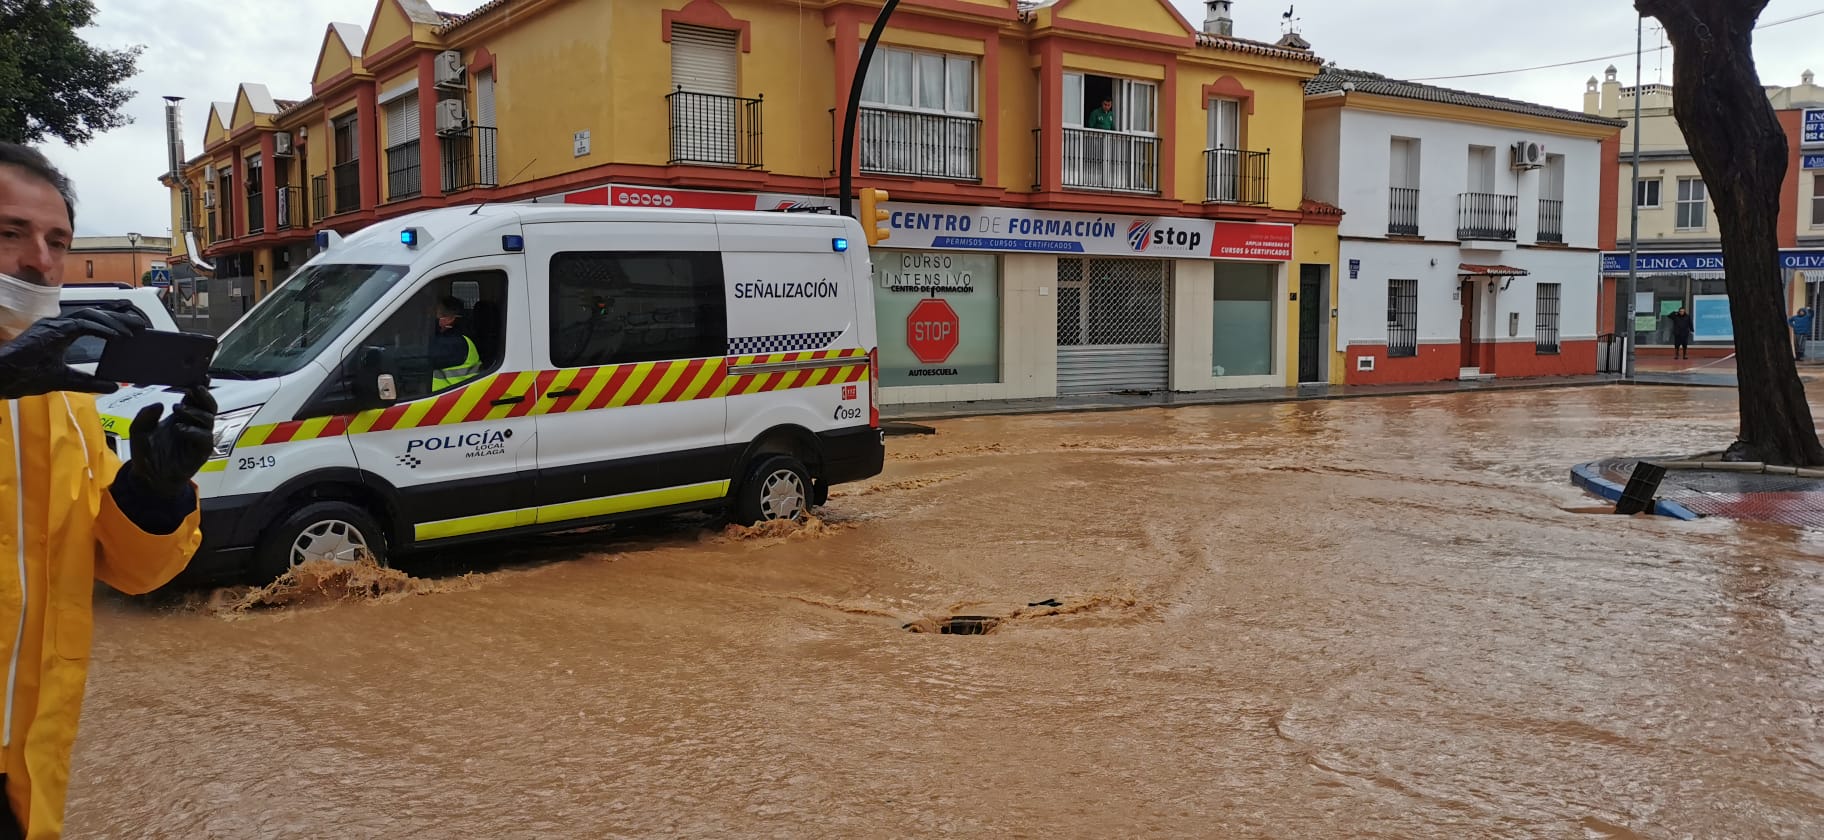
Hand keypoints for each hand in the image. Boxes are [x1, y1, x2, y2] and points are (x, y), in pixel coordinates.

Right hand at [0, 305, 147, 398]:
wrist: (4, 376)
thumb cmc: (27, 375)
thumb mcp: (67, 380)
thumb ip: (90, 382)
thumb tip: (114, 386)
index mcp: (62, 332)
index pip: (93, 322)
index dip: (113, 324)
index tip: (133, 331)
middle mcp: (59, 324)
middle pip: (95, 315)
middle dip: (120, 318)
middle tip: (141, 325)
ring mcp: (55, 324)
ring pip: (91, 315)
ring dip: (114, 322)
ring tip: (132, 330)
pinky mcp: (51, 329)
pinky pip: (82, 324)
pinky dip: (101, 329)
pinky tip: (116, 336)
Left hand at [124, 386, 216, 497]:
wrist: (149, 478)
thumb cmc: (146, 453)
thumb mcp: (138, 431)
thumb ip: (145, 416)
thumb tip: (160, 405)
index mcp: (181, 416)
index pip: (194, 398)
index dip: (198, 388)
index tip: (199, 377)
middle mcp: (193, 424)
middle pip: (208, 406)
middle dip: (203, 396)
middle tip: (194, 389)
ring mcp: (199, 437)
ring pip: (209, 419)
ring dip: (195, 412)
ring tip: (178, 409)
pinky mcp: (201, 451)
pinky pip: (205, 438)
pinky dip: (193, 432)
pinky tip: (179, 429)